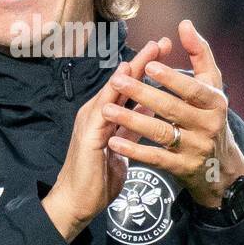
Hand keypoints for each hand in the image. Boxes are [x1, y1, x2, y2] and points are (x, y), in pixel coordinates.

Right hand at [43, 37, 171, 241]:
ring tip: (149, 54)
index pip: (129, 88)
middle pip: (122, 83)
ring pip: (114, 91)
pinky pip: (104, 111)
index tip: (166, 52)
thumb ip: (131, 126)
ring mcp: (91, 122)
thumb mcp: (122, 146)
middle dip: (142, 62)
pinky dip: (114, 94)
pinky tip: (124, 82)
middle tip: (162, 42)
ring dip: (132, 71)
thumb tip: (148, 109)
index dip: (146, 69)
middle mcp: (97, 114)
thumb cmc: (98, 177)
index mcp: (106, 116)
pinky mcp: (89, 136)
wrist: (77, 201)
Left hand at [101, 19, 243, 208]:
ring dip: (132, 121)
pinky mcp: (182, 168)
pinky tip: (113, 141)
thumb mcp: (212, 84)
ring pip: (160, 133)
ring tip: (106, 111)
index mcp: (215, 102)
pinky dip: (133, 150)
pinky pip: (155, 158)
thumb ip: (200, 53)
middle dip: (143, 94)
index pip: (193, 89)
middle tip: (117, 82)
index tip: (149, 65)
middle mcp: (208, 126)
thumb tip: (184, 24)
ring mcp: (195, 148)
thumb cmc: (210, 114)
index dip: (172, 78)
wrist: (220, 165)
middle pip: (172, 109)